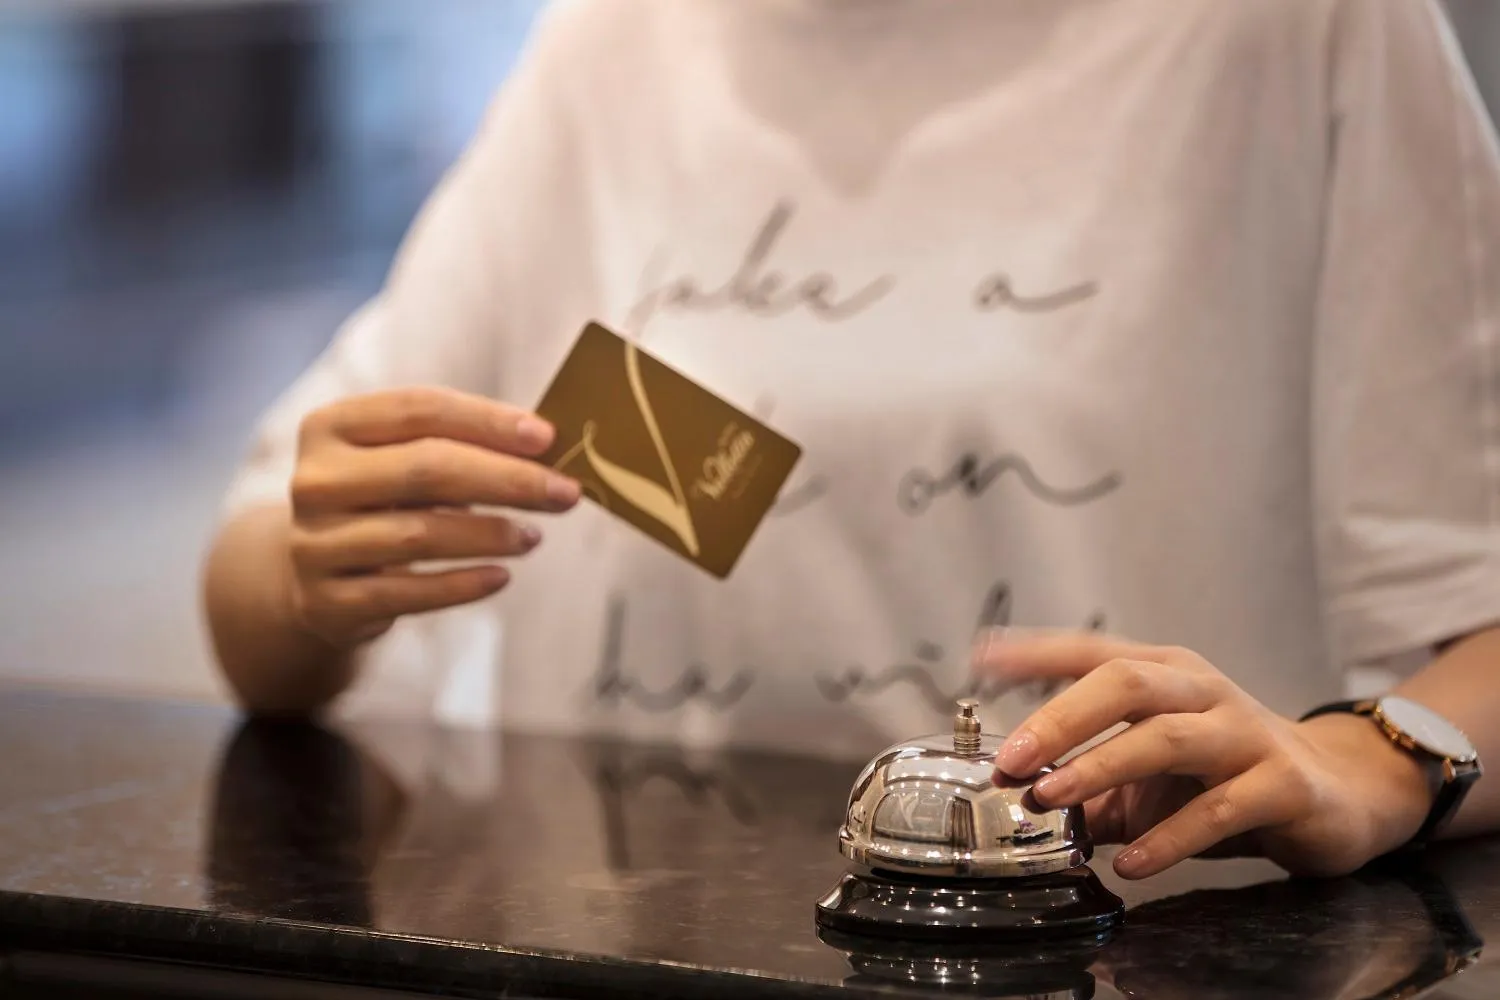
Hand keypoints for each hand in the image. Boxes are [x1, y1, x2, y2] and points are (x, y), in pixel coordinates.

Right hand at [287, 386, 580, 647]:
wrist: (314, 577)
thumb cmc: (381, 502)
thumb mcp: (402, 460)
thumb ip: (459, 445)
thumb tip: (547, 445)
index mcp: (331, 425)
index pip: (419, 409)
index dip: (488, 421)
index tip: (547, 437)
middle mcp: (314, 480)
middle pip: (425, 469)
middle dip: (507, 479)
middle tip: (564, 493)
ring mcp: (314, 544)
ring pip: (419, 533)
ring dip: (490, 534)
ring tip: (534, 536)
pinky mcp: (327, 602)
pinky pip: (407, 593)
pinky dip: (461, 585)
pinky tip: (501, 576)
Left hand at [973, 631, 1433, 878]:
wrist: (1335, 792)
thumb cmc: (1224, 774)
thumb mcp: (1148, 774)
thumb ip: (1087, 786)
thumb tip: (1012, 806)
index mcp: (1166, 674)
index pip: (1093, 650)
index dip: (1037, 652)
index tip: (983, 659)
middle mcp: (1202, 691)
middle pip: (1127, 682)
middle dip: (1063, 717)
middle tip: (1011, 756)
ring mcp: (1246, 732)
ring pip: (1167, 738)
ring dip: (1102, 766)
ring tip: (1052, 796)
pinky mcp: (1282, 784)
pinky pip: (1219, 809)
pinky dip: (1169, 838)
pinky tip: (1131, 862)